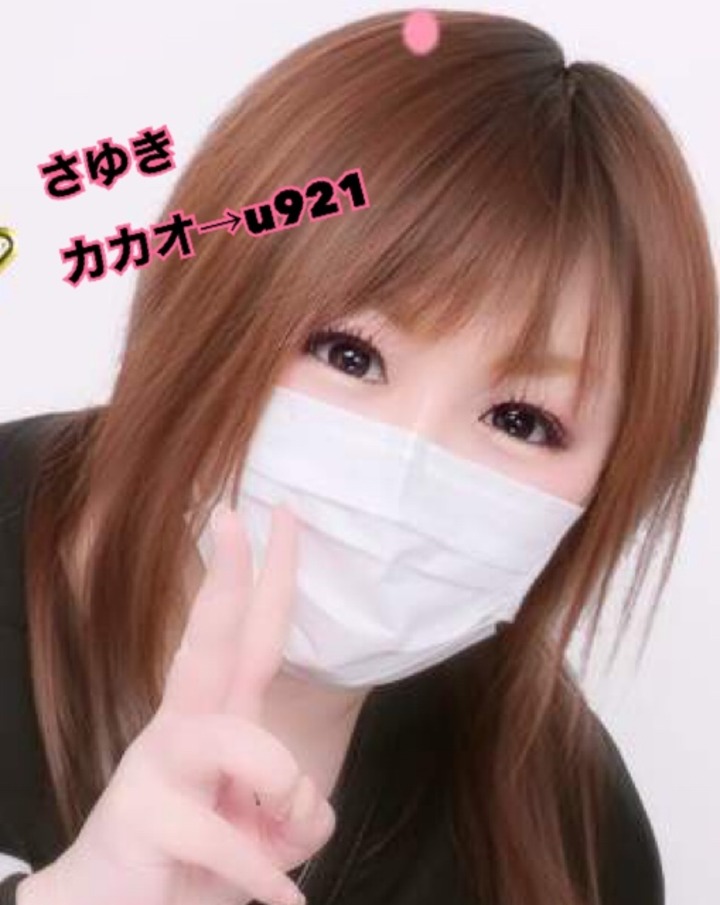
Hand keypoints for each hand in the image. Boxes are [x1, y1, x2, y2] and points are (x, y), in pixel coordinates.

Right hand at [20, 502, 333, 904]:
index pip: (252, 635)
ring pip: (241, 743)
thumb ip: (298, 807)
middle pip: (211, 641)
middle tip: (232, 515)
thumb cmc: (198, 859)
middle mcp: (185, 726)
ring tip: (278, 827)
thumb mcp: (269, 830)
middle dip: (227, 578)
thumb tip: (304, 804)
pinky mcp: (145, 819)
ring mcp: (158, 767)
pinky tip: (278, 899)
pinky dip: (266, 874)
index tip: (278, 513)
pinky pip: (233, 840)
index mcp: (219, 717)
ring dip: (281, 787)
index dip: (269, 577)